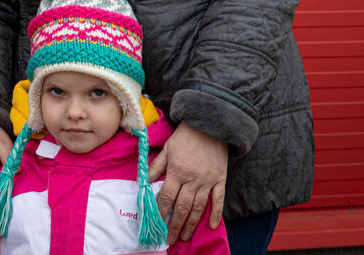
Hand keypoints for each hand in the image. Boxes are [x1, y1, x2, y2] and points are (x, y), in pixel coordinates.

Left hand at [148, 122, 227, 244]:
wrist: (210, 125)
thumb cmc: (185, 137)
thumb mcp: (166, 148)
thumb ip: (156, 166)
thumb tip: (143, 181)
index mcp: (176, 171)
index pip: (166, 197)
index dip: (160, 212)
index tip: (156, 224)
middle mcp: (192, 179)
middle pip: (182, 207)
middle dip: (174, 225)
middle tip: (170, 238)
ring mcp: (207, 181)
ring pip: (198, 208)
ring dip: (191, 224)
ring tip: (184, 235)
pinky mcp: (220, 180)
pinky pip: (218, 200)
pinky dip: (215, 214)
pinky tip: (211, 225)